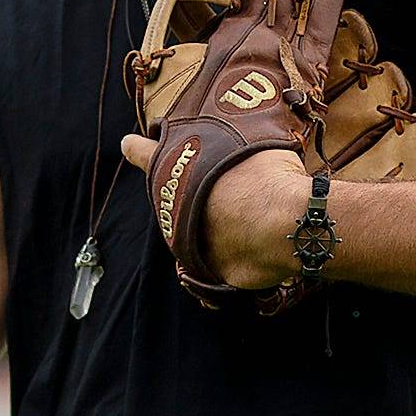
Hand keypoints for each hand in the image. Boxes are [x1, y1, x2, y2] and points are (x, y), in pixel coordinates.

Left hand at [121, 136, 310, 290]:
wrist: (289, 222)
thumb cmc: (272, 178)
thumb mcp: (252, 144)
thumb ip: (235, 148)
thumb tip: (245, 145)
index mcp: (184, 172)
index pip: (150, 155)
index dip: (138, 149)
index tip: (126, 143)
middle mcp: (180, 209)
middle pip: (179, 202)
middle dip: (196, 199)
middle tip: (224, 193)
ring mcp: (191, 242)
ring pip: (198, 235)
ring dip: (218, 229)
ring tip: (249, 219)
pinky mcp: (211, 272)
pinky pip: (218, 265)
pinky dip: (235, 257)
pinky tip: (255, 248)